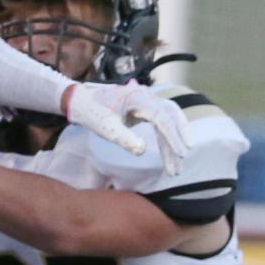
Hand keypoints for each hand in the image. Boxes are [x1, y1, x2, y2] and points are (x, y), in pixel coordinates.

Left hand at [65, 81, 189, 175]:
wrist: (84, 102)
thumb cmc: (94, 113)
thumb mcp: (106, 128)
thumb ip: (124, 138)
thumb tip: (142, 150)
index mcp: (138, 98)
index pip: (162, 117)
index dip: (172, 136)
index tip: (180, 153)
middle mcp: (147, 97)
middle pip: (171, 117)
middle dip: (178, 140)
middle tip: (181, 162)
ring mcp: (148, 102)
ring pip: (168, 121)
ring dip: (173, 143)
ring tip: (175, 167)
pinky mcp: (146, 110)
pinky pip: (162, 124)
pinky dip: (166, 139)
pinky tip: (170, 154)